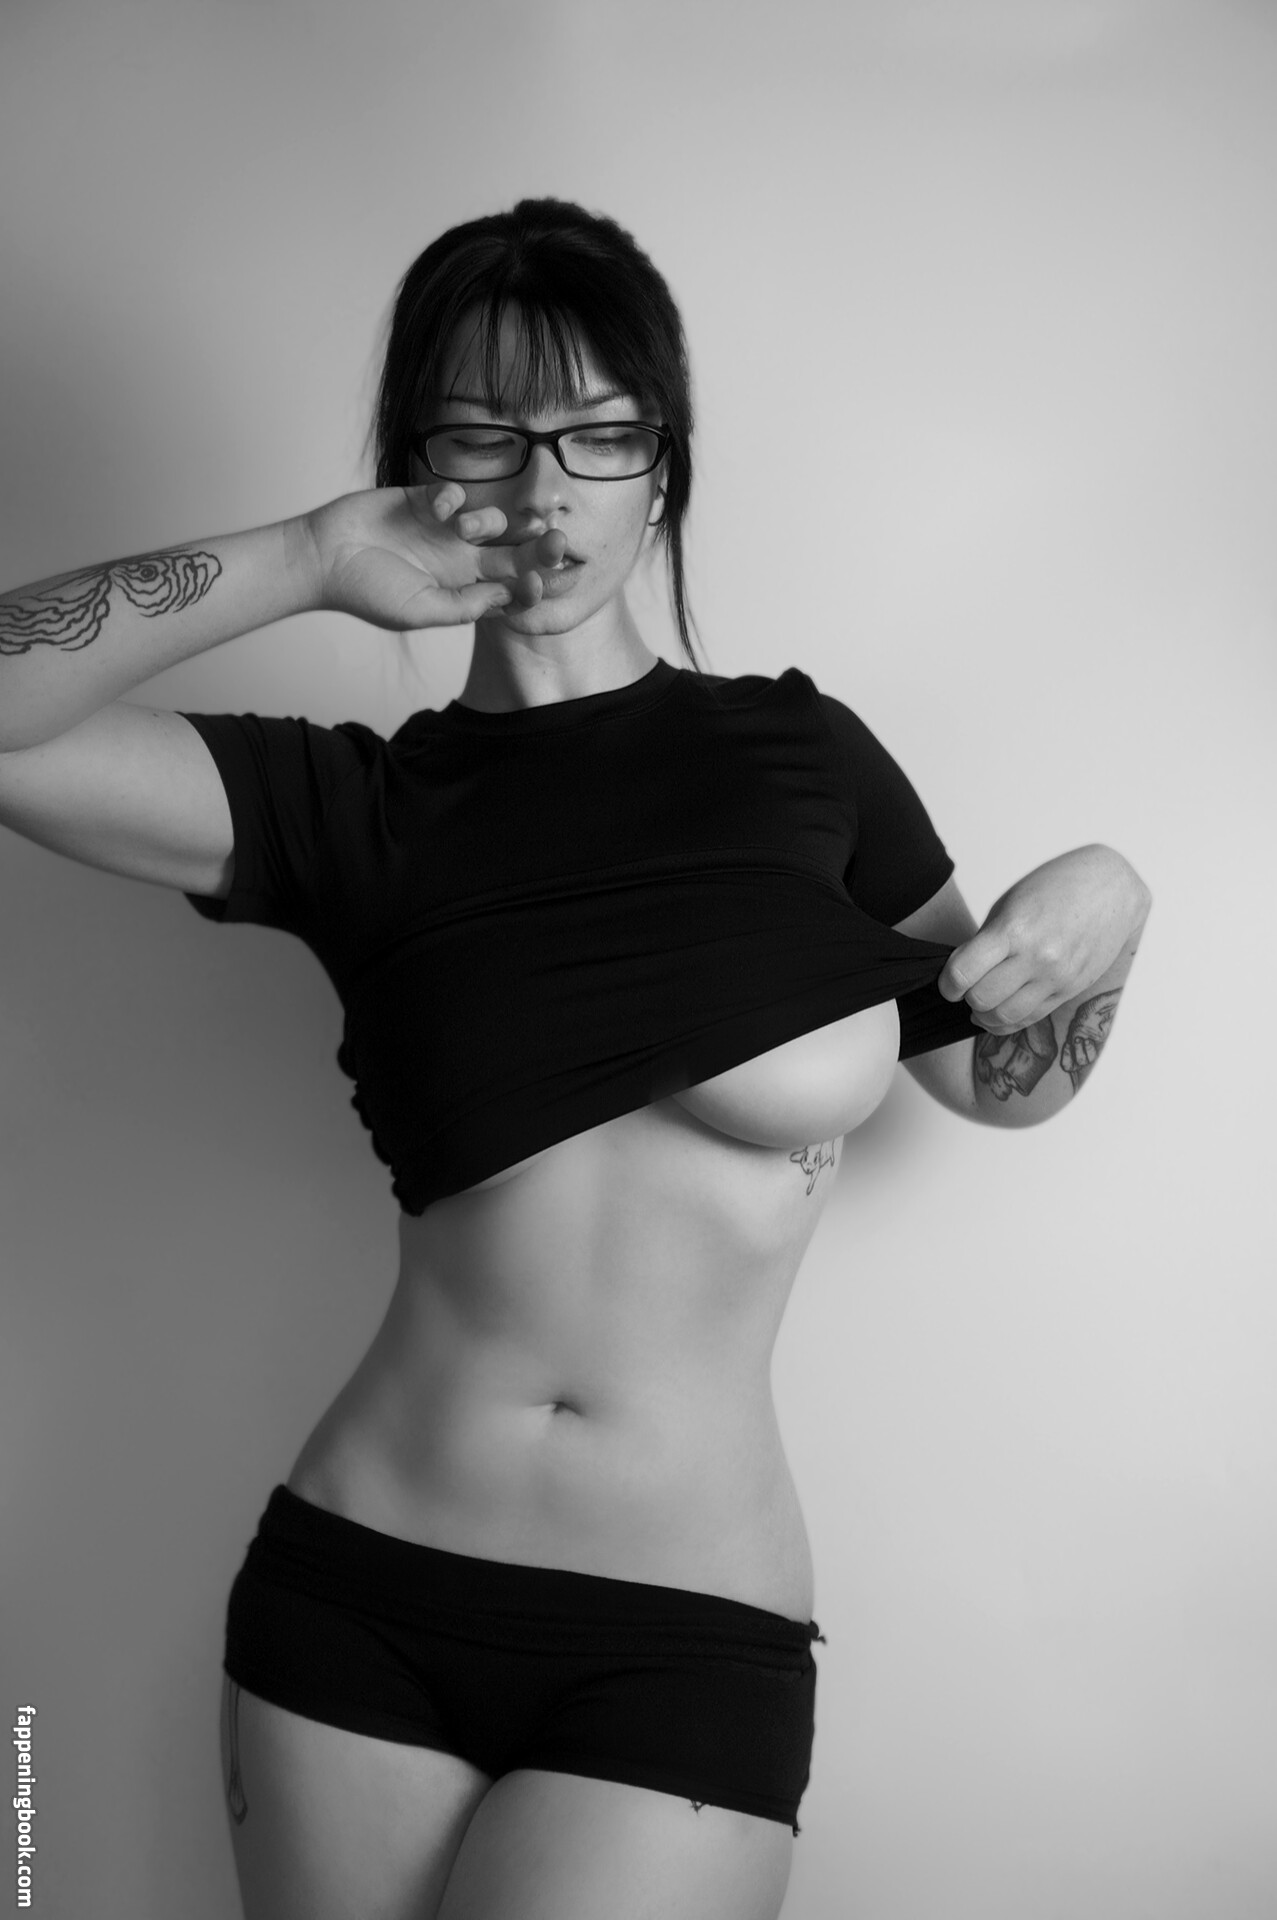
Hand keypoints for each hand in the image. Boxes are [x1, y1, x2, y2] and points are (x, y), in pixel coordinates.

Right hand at [301, 484, 565, 630]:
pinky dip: (454, 497)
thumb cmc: (366, 591)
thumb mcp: (419, 611)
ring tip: (462, 528)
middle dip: (536, 547)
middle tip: (555, 539)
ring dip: (486, 521)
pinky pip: (456, 493)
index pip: (510, 589)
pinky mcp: (426, 500)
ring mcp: (445, 529)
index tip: (540, 583)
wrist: (323, 556)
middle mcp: (460, 560)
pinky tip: (437, 508)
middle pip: (512, 552)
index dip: (531, 586)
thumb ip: (464, 606)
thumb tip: (508, 597)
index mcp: (463, 590)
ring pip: (490, 519)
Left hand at [938, 844, 1150, 1034]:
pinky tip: (1001, 1009)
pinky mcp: (1070, 989)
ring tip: (981, 1002)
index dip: (946, 983)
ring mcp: (1057, 977)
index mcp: (1014, 929)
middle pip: (982, 999)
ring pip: (1005, 1017)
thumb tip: (962, 973)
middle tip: (965, 989)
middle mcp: (1037, 957)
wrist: (1111, 888)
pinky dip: (1009, 1020)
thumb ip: (986, 940)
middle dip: (966, 997)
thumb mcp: (1011, 903)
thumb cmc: (1056, 887)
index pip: (963, 973)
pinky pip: (1030, 1018)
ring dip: (985, 1015)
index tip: (947, 983)